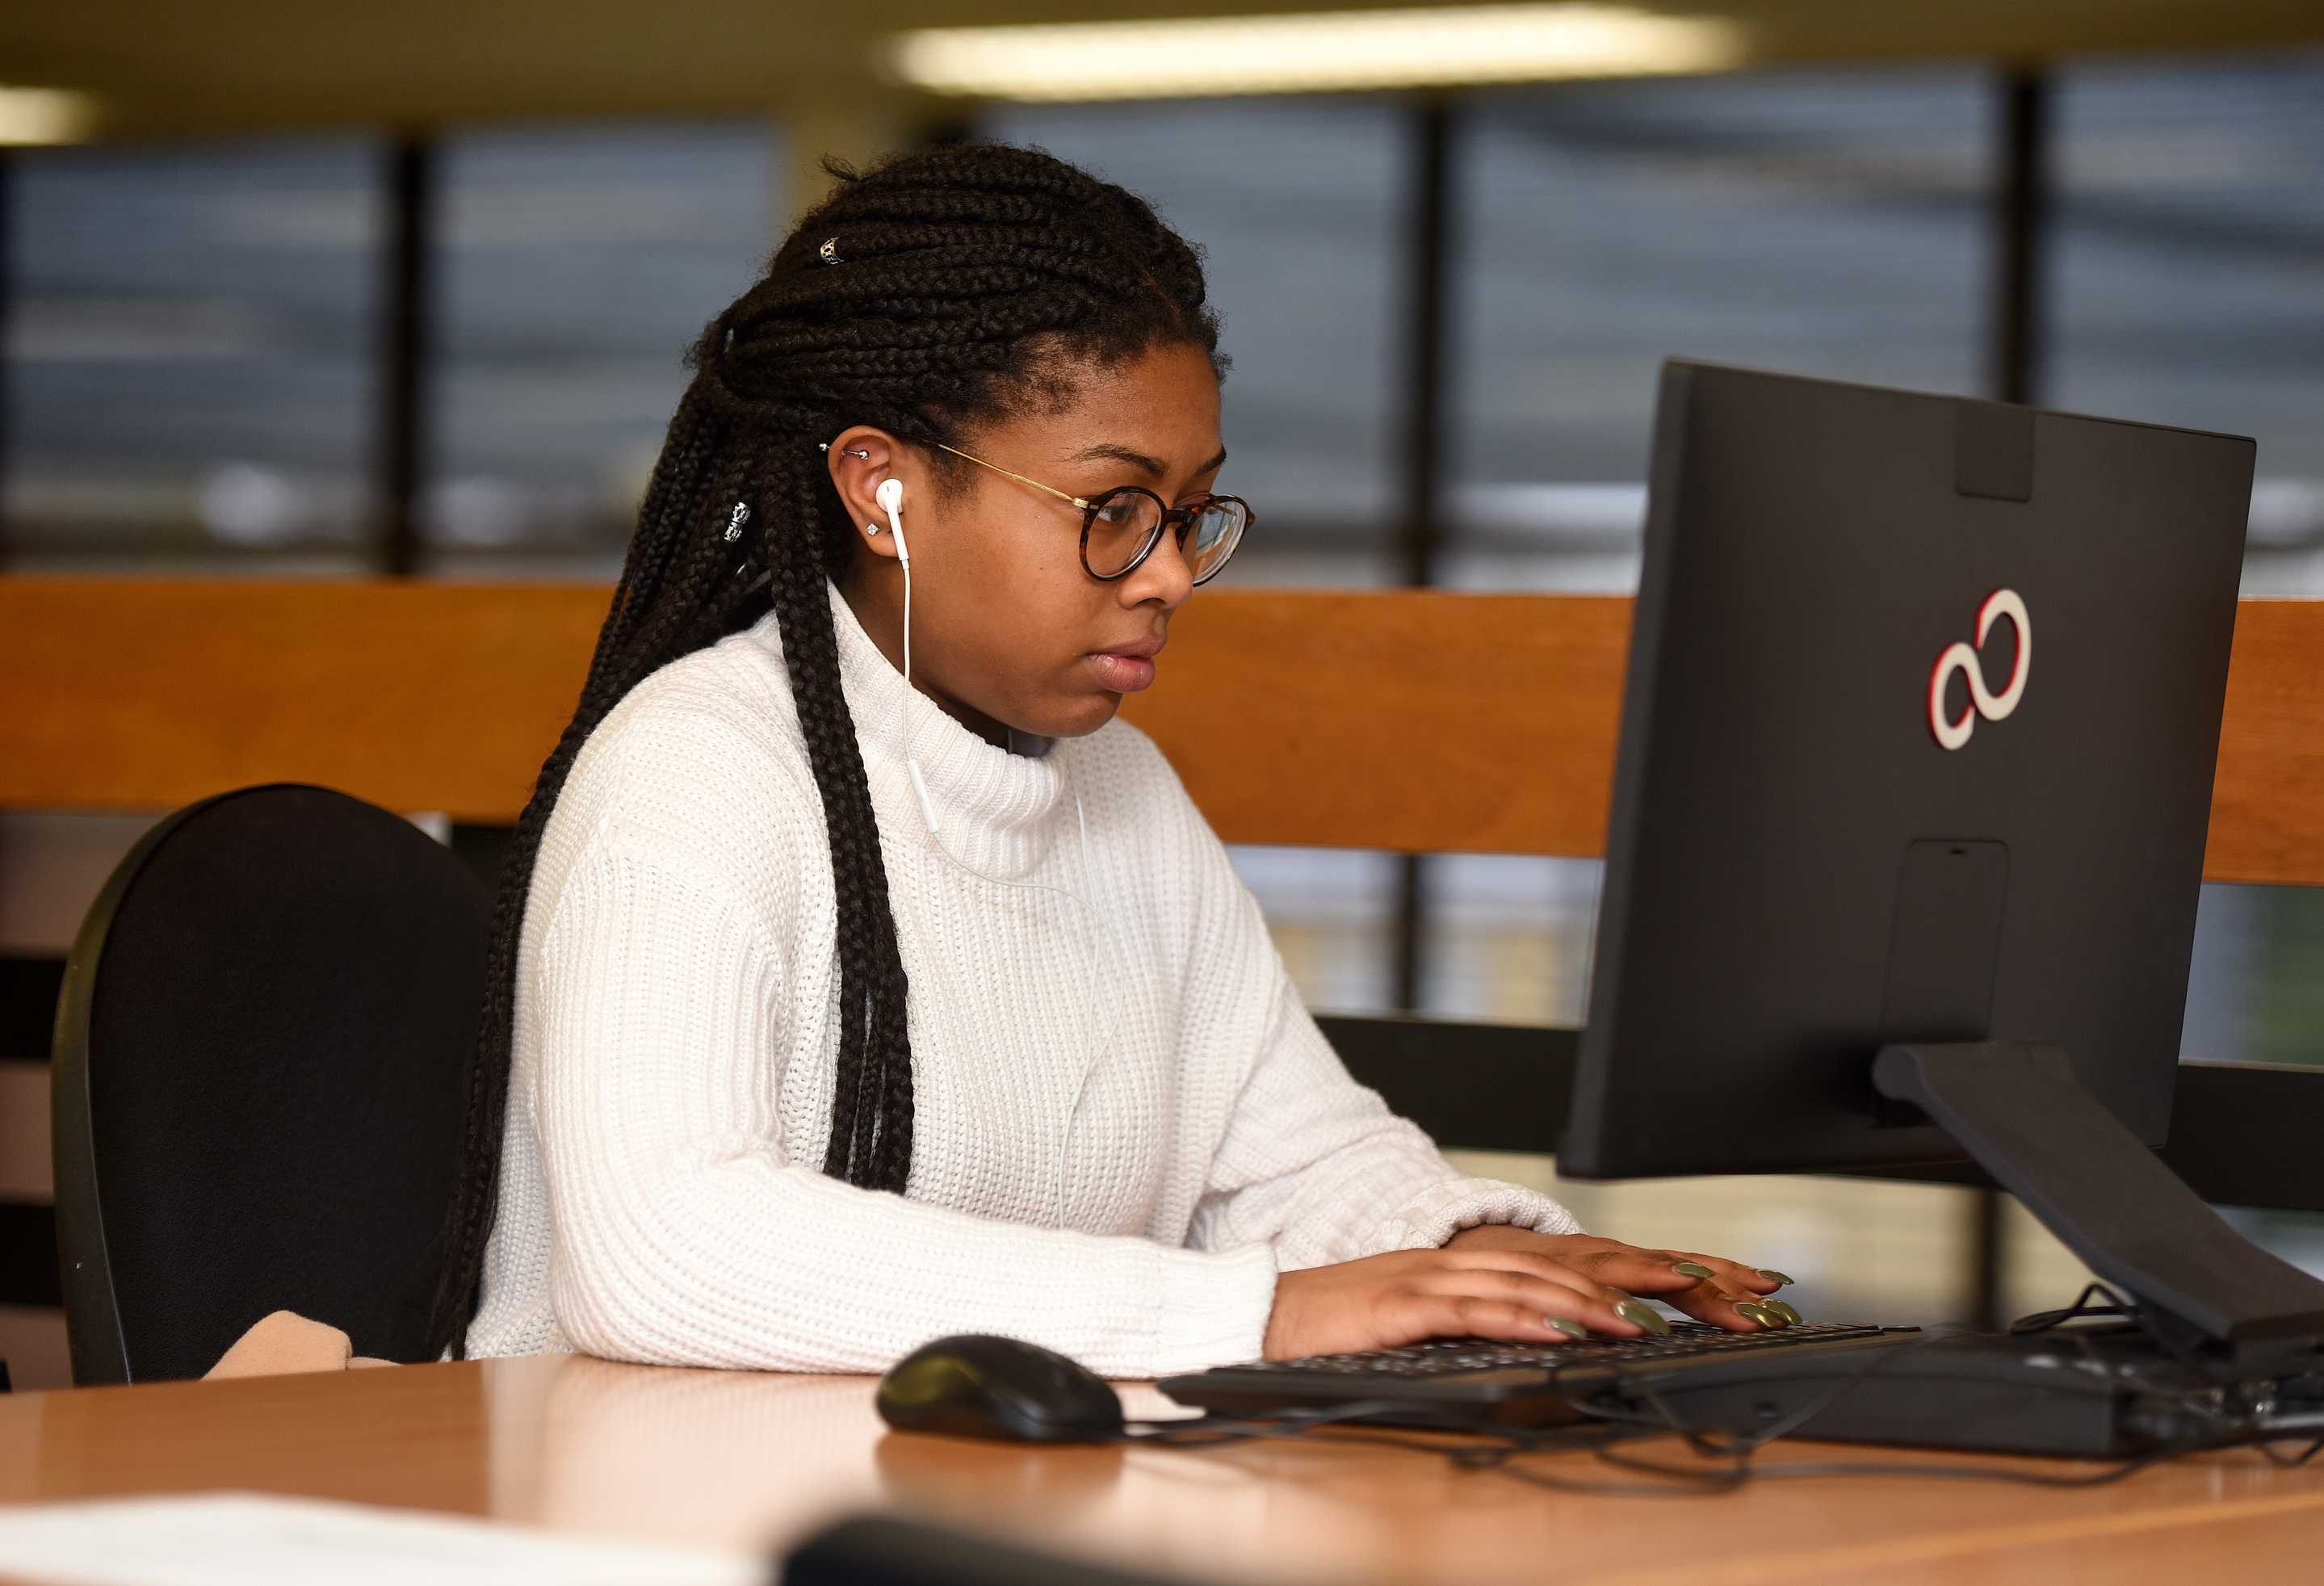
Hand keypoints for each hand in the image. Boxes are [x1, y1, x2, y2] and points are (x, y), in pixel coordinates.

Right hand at [1260, 1230, 1796, 1360]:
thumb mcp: (1428, 1316)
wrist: (1268, 1311)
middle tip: (1713, 1291)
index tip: (1712, 1282)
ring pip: (1532, 1281)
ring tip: (1649, 1319)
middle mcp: (1464, 1259)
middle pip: (1571, 1262)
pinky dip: (1524, 1317)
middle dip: (1645, 1278)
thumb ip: (1486, 1316)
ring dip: (1595, 1300)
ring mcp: (1437, 1276)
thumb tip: (1553, 1334)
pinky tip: (1559, 1329)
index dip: (1645, 1268)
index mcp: (1477, 1262)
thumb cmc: (1347, 1321)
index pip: (1577, 1260)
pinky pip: (1475, 1308)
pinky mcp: (1407, 1303)